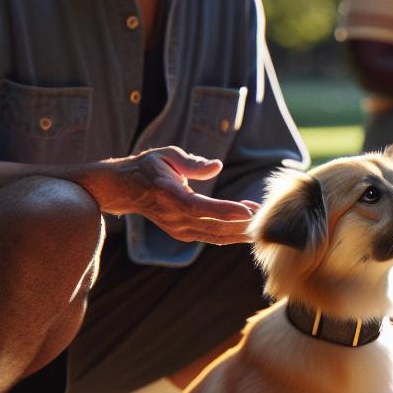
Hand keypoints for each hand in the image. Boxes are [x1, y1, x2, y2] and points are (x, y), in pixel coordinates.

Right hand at [73, 146, 257, 244]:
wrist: (125, 190)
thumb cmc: (148, 167)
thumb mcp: (166, 155)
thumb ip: (192, 163)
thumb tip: (217, 166)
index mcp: (167, 194)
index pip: (198, 206)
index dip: (223, 210)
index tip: (247, 210)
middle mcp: (173, 217)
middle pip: (212, 226)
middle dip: (242, 223)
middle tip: (267, 215)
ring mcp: (178, 229)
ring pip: (215, 235)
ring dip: (241, 230)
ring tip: (263, 220)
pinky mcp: (183, 234)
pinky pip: (211, 237)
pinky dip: (231, 233)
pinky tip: (248, 225)